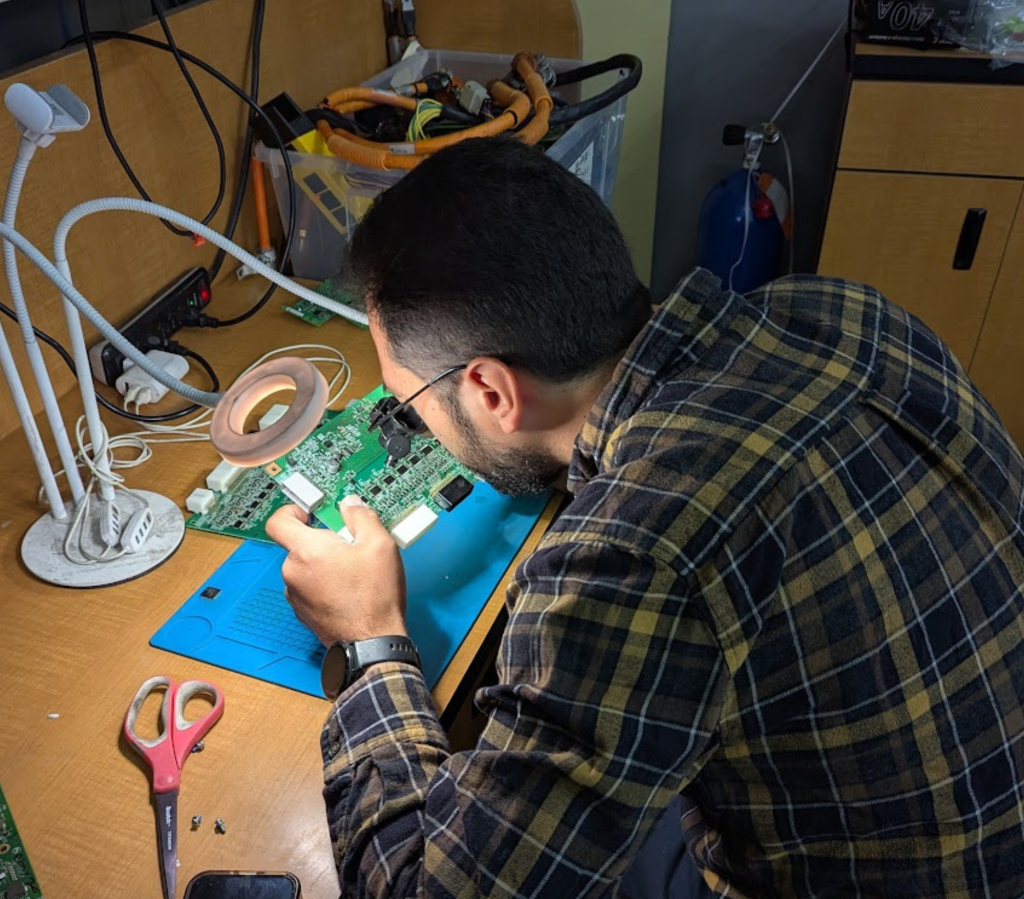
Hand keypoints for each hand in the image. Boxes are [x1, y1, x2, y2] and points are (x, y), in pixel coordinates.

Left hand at [265, 495, 406, 646]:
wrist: (372, 642)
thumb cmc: (374, 596)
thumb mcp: (379, 545)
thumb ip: (362, 517)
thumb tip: (351, 504)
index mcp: (307, 551)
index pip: (279, 521)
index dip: (291, 511)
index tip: (309, 513)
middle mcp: (293, 572)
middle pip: (298, 545)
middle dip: (322, 541)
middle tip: (350, 547)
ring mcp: (295, 595)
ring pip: (304, 567)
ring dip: (323, 564)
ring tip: (353, 573)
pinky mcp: (303, 612)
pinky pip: (308, 587)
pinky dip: (323, 584)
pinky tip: (348, 590)